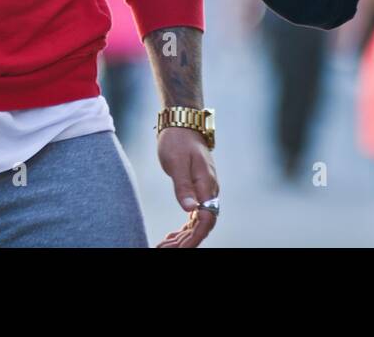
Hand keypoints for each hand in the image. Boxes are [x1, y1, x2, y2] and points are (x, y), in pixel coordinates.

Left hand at [154, 127, 218, 247]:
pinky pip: (194, 215)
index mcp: (207, 185)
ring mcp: (205, 191)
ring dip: (183, 237)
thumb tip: (191, 209)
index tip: (179, 248)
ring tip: (165, 247)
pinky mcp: (198, 189)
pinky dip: (184, 229)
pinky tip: (172, 237)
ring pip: (198, 222)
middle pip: (202, 225)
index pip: (206, 220)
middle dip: (186, 242)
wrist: (183, 123)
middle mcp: (209, 190)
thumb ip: (183, 187)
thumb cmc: (178, 140)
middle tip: (164, 250)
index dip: (194, 238)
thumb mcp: (176, 162)